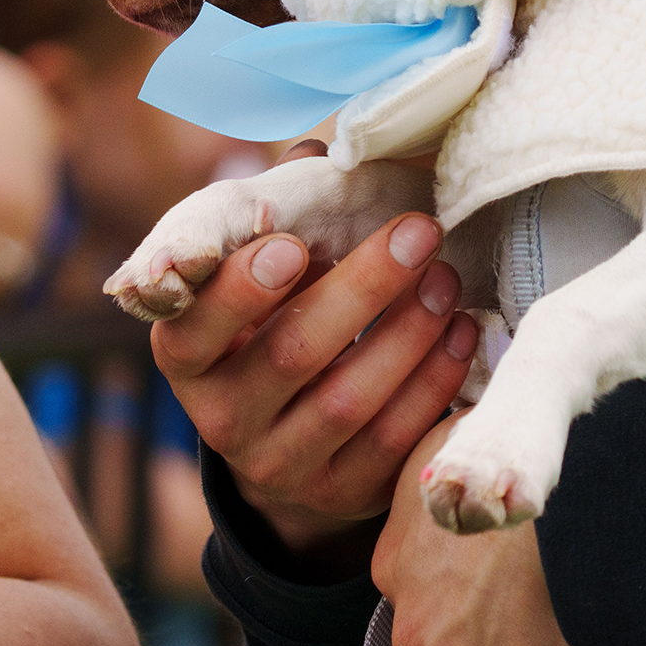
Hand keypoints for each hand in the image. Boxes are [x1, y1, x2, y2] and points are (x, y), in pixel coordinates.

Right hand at [151, 145, 478, 574]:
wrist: (285, 439)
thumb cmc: (270, 323)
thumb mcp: (252, 277)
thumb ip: (268, 215)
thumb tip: (314, 150)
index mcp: (184, 357)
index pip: (194, 328)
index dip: (239, 291)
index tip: (290, 244)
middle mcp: (220, 420)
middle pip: (289, 354)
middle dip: (361, 287)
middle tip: (420, 230)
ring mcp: (278, 465)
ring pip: (347, 400)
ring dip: (408, 333)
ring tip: (448, 280)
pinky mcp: (337, 495)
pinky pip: (391, 441)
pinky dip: (433, 384)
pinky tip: (460, 336)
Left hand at [374, 414, 596, 645]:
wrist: (578, 493)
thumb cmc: (516, 453)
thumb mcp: (448, 446)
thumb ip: (436, 478)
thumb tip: (447, 482)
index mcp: (394, 568)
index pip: (425, 602)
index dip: (469, 601)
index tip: (505, 595)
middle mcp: (411, 625)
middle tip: (546, 621)